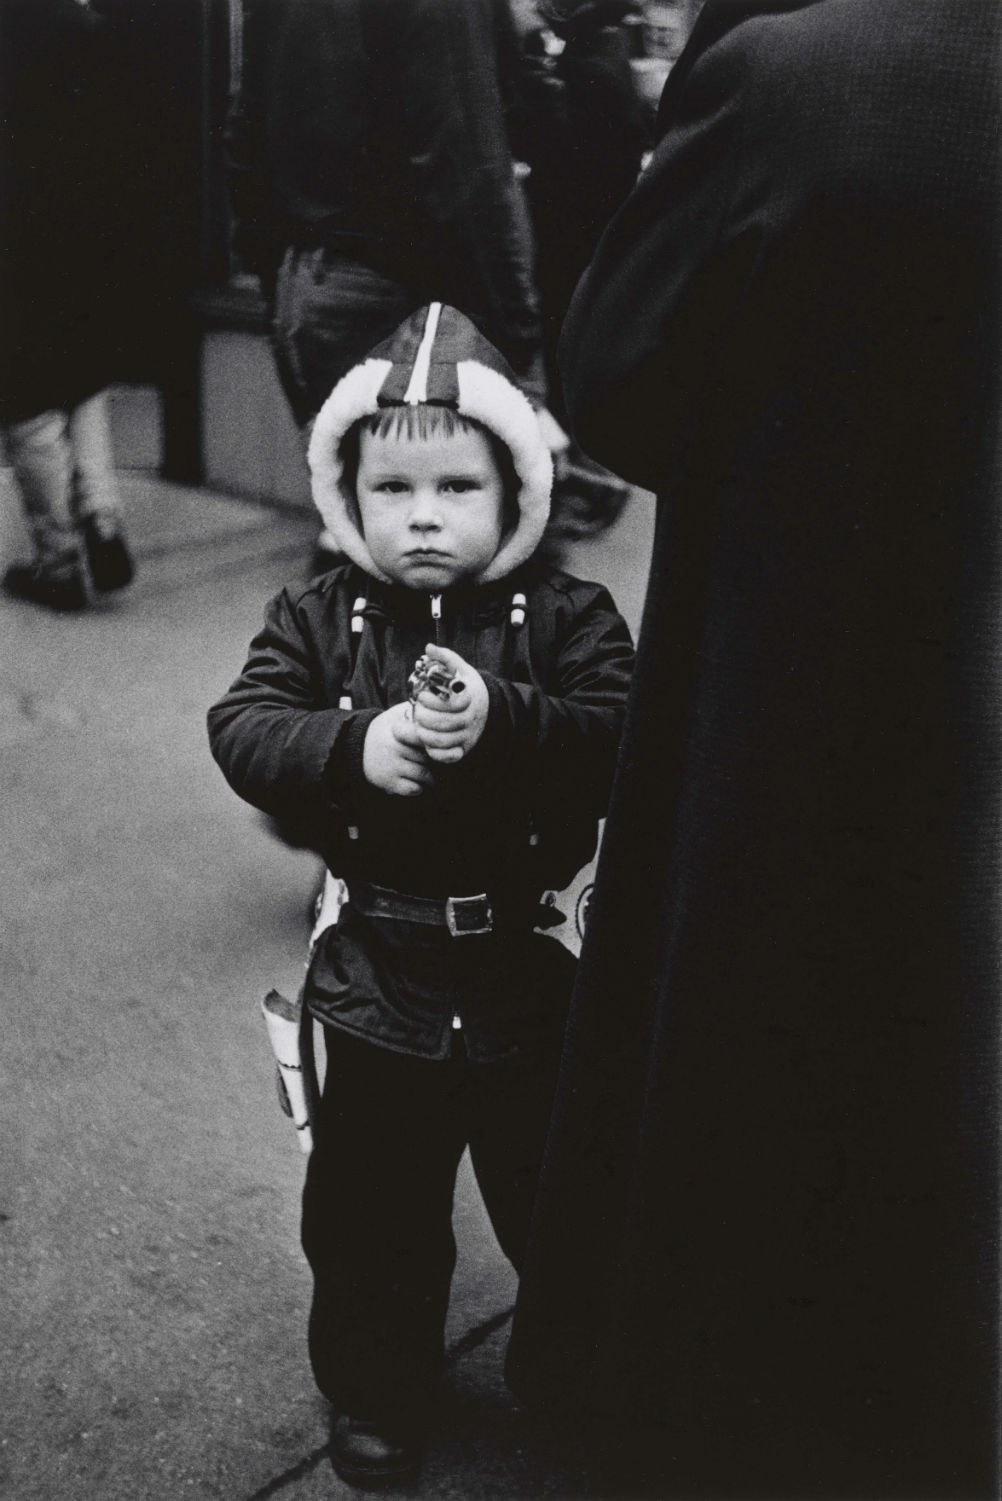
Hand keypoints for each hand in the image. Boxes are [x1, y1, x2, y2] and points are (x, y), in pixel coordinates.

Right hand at [362, 703, 432, 795]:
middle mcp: (394, 748)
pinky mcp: (389, 782)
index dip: (436, 742)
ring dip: (430, 775)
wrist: (357, 748)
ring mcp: (392, 767)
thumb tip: (437, 705)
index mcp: (398, 731)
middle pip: (428, 757)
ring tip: (430, 771)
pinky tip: (418, 782)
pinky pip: (414, 789)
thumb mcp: (395, 715)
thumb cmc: (385, 731)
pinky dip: (419, 787)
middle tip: (436, 759)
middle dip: (434, 759)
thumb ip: (414, 711)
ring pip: (424, 775)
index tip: (440, 744)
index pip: (426, 738)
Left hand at [411, 644, 488, 763]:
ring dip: (424, 734)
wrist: (485, 709)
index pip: (451, 704)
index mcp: (470, 699)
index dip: (432, 701)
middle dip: (423, 718)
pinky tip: (427, 740)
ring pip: (442, 740)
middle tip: (416, 711)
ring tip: (418, 724)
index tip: (421, 695)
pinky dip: (434, 751)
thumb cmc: (467, 688)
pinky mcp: (463, 749)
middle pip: (443, 723)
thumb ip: (445, 657)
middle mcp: (470, 719)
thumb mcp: (460, 669)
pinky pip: (448, 756)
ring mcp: (467, 736)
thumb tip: (429, 647)